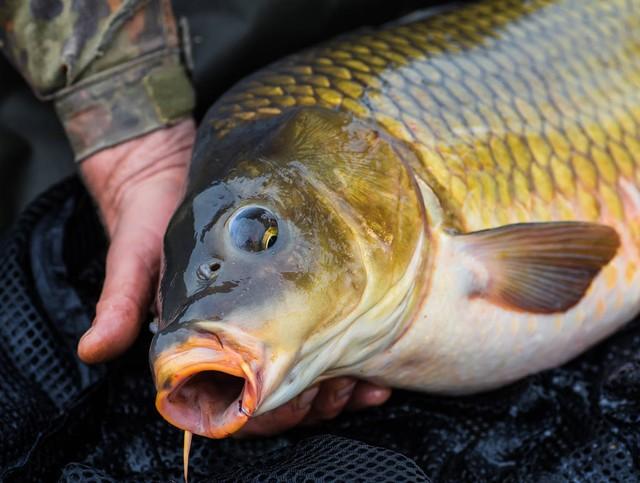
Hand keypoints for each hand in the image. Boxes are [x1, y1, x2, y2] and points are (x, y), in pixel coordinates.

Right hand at [77, 119, 390, 432]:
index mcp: (199, 345)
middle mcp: (235, 339)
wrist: (166, 170)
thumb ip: (119, 304)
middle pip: (281, 396)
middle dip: (317, 405)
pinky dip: (350, 353)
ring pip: (306, 374)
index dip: (271, 413)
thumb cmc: (146, 219)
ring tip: (370, 385)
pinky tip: (376, 358)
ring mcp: (263, 317)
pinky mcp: (288, 291)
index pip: (234, 402)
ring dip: (340, 388)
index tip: (305, 403)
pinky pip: (321, 334)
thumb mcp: (132, 259)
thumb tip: (93, 349)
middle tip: (347, 393)